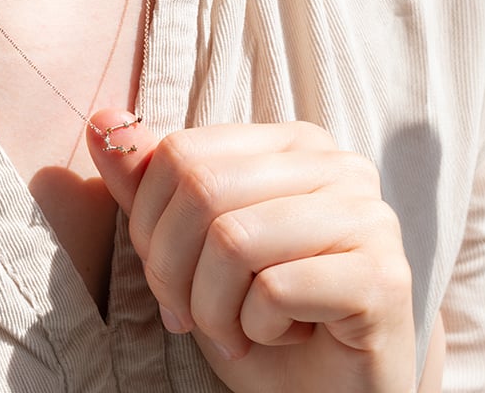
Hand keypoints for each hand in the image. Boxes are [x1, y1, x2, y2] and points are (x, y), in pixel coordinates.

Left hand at [87, 110, 416, 392]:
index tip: (168, 276)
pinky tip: (283, 336)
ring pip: (233, 240)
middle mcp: (334, 163)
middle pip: (203, 189)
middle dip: (173, 270)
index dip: (151, 224)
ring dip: (213, 307)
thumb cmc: (256, 312)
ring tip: (236, 328)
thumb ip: (148, 181)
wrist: (326, 391)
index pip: (181, 152)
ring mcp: (368, 215)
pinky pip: (275, 289)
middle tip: (191, 314)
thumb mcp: (188, 244)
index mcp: (288, 142)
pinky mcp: (383, 275)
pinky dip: (256, 329)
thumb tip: (101, 119)